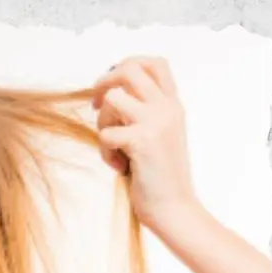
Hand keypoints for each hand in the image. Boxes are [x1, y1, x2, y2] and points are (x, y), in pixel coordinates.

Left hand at [92, 57, 197, 226]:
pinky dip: (105, 152)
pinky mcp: (142, 142)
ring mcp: (156, 123)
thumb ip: (144, 112)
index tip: (114, 86)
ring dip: (103, 121)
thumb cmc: (160, 177)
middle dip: (105, 82)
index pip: (155, 63)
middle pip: (130, 69)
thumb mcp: (159, 135)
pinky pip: (105, 133)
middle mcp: (167, 109)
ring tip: (113, 145)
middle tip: (96, 105)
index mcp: (173, 106)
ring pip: (113, 97)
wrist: (175, 209)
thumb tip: (110, 92)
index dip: (128, 65)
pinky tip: (120, 167)